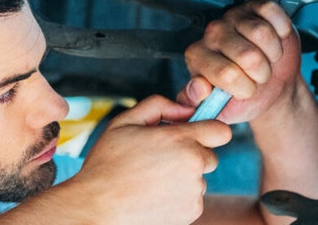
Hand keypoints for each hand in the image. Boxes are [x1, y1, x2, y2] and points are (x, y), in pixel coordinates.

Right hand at [70, 96, 231, 222]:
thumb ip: (158, 106)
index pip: (221, 131)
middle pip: (210, 156)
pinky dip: (179, 197)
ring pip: (199, 179)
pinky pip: (192, 198)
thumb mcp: (123, 122)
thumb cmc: (107, 164)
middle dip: (192, 154)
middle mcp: (192, 165)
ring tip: (152, 180)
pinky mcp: (191, 212)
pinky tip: (154, 195)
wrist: (97, 207)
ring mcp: (194, 191)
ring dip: (183, 177)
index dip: (208, 130)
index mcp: (179, 139)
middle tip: (162, 159)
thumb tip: (185, 110)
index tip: (194, 135)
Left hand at [179, 0, 301, 123]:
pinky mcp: (254, 6)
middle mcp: (212, 33)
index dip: (245, 88)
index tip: (244, 91)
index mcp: (197, 57)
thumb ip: (197, 103)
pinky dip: (281, 30)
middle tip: (258, 76)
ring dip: (273, 54)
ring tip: (267, 60)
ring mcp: (233, 17)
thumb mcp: (218, 110)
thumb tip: (198, 87)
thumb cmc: (242, 97)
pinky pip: (272, 12)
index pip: (226, 74)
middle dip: (262, 73)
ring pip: (262, 33)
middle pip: (249, 56)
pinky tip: (275, 40)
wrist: (268, 86)